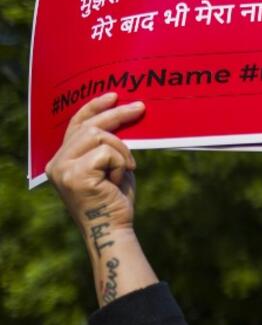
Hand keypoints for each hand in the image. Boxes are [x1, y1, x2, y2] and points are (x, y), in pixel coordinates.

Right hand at [45, 93, 144, 247]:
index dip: (94, 108)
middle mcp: (57, 163)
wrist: (113, 228)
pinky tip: (118, 180)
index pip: (76, 125)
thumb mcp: (111, 166)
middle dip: (118, 116)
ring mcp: (63, 168)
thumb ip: (108, 146)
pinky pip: (107, 152)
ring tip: (127, 168)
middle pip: (89, 126)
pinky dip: (121, 163)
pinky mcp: (75, 175)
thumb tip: (124, 116)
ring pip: (99, 136)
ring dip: (122, 150)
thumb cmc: (116, 200)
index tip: (114, 96)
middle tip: (141, 108)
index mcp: (62, 159)